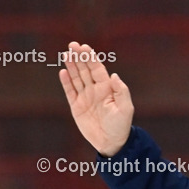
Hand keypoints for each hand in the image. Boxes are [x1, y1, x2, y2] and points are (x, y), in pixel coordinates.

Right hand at [59, 41, 133, 156]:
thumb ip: (121, 91)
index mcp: (107, 88)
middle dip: (79, 58)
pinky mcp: (76, 107)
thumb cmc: (121, 126)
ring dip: (71, 66)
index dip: (90, 58)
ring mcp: (85, 97)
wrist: (111, 143)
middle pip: (85, 70)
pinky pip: (70, 92)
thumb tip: (114, 76)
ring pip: (76, 78)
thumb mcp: (125, 109)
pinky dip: (66, 82)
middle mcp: (95, 90)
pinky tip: (62, 72)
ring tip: (66, 54)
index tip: (84, 47)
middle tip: (72, 45)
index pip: (97, 69)